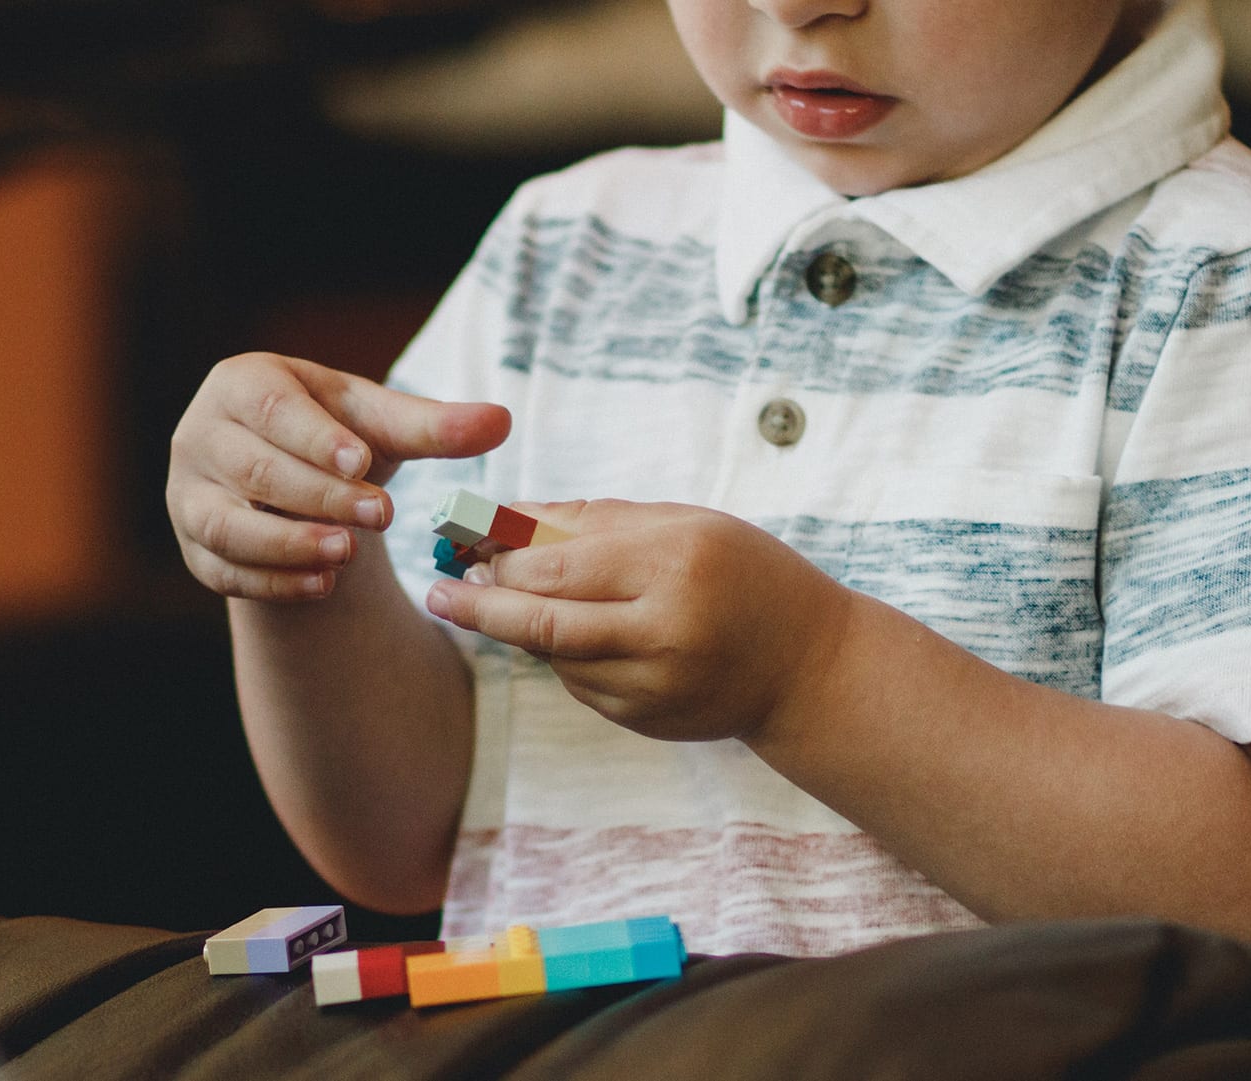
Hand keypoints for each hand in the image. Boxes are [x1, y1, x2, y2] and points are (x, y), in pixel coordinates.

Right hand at [167, 352, 508, 600]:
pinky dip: (273, 582)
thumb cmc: (337, 437)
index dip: (315, 436)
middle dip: (318, 495)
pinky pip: (224, 570)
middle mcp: (201, 435)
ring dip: (287, 543)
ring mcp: (187, 495)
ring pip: (227, 524)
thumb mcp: (382, 425)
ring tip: (346, 555)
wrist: (294, 483)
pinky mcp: (194, 548)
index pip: (273, 409)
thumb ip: (435, 426)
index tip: (361, 461)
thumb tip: (501, 420)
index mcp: (243, 384)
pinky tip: (322, 586)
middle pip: (254, 468)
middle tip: (378, 515)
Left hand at [423, 500, 853, 742]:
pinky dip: (564, 656)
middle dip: (480, 605)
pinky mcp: (646, 720)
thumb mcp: (684, 525)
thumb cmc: (744, 574)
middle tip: (442, 591)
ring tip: (502, 601)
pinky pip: (580, 684)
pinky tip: (577, 634)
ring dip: (521, 629)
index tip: (461, 544)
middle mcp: (664, 630)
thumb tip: (507, 517)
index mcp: (675, 563)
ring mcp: (654, 684)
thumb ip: (595, 518)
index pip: (558, 564)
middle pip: (541, 623)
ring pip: (554, 657)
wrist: (808, 665)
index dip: (500, 556)